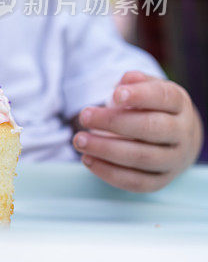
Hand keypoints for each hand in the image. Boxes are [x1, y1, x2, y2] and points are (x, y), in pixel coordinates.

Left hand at [73, 71, 203, 192]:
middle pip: (151, 128)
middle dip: (114, 123)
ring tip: (79, 140)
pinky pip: (136, 182)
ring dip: (106, 149)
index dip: (140, 96)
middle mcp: (182, 133)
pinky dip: (109, 173)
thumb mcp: (146, 88)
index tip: (114, 95)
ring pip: (142, 157)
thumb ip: (135, 82)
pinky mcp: (161, 180)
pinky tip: (88, 159)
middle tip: (84, 116)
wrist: (174, 137)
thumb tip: (126, 80)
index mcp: (179, 104)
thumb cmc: (151, 107)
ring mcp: (174, 159)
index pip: (164, 98)